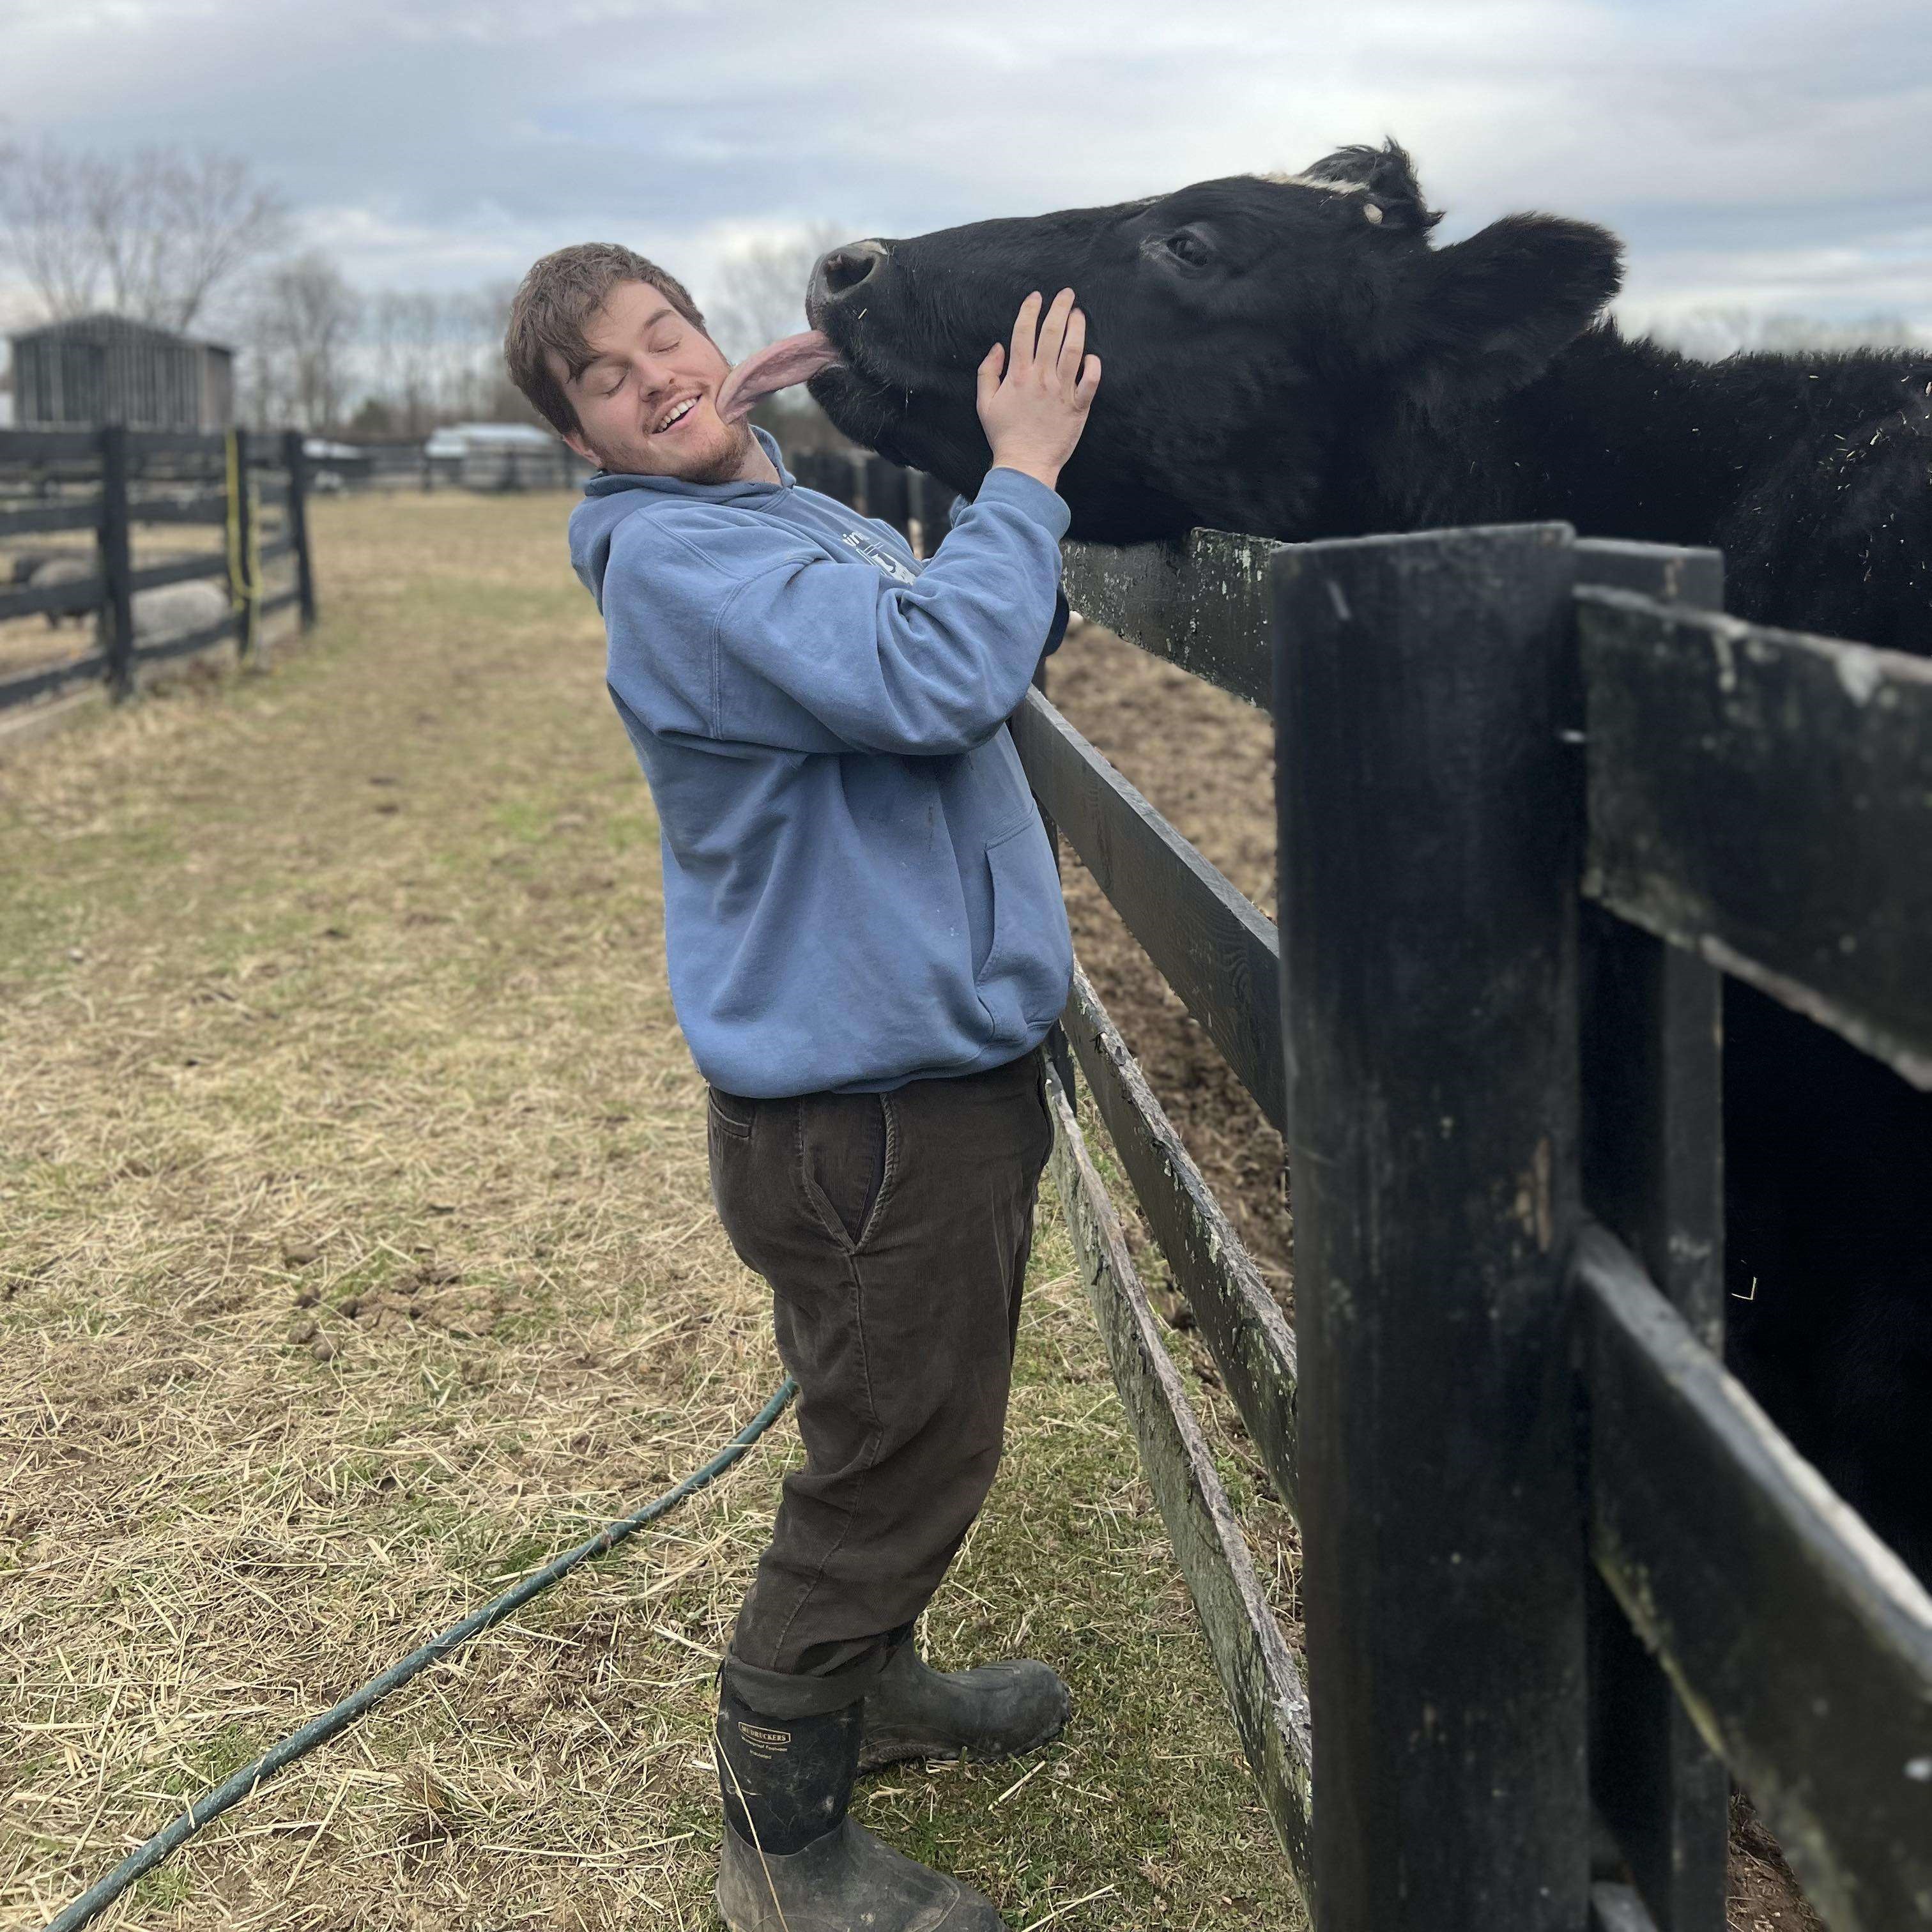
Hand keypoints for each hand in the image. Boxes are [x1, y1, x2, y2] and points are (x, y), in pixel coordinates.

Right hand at [976, 288, 1101, 491]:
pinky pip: (1091, 380)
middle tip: (1066, 293)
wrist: (1025, 464)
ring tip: (1079, 314)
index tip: (1037, 296)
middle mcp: (1041, 378)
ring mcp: (1062, 391)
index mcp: (1018, 375)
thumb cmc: (1004, 435)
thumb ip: (988, 372)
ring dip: (1077, 328)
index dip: (1030, 310)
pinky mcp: (1078, 407)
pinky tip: (1091, 356)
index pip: (1024, 332)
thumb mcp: (984, 403)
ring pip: (1073, 350)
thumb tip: (998, 347)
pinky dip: (1094, 365)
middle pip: (1052, 333)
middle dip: (1059, 308)